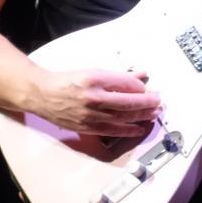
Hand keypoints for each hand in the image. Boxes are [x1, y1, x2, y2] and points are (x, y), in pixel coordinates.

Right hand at [34, 67, 159, 135]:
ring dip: (143, 116)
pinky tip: (139, 128)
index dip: (143, 89)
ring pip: (124, 117)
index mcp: (96, 79)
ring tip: (154, 114)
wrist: (42, 94)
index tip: (150, 89)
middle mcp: (94, 97)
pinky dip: (129, 130)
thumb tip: (141, 76)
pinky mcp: (87, 126)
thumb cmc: (68, 81)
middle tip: (159, 101)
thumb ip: (119, 76)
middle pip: (129, 102)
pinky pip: (113, 130)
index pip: (129, 85)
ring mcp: (90, 114)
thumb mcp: (94, 72)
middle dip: (148, 103)